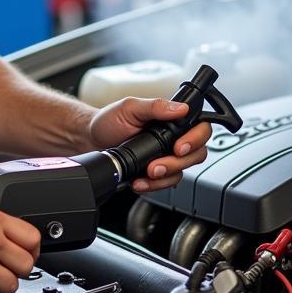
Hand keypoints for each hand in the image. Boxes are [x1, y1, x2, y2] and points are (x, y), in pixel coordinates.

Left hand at [89, 97, 211, 193]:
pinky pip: (166, 183)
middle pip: (196, 154)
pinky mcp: (156, 173)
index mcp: (172, 120)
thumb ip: (156, 106)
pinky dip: (154, 185)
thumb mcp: (130, 107)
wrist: (91, 142)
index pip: (200, 128)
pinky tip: (140, 181)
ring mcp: (166, 157)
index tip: (179, 146)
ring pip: (182, 171)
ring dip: (166, 175)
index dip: (195, 139)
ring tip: (148, 172)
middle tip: (158, 163)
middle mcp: (173, 139)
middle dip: (178, 162)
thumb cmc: (110, 121)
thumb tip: (180, 108)